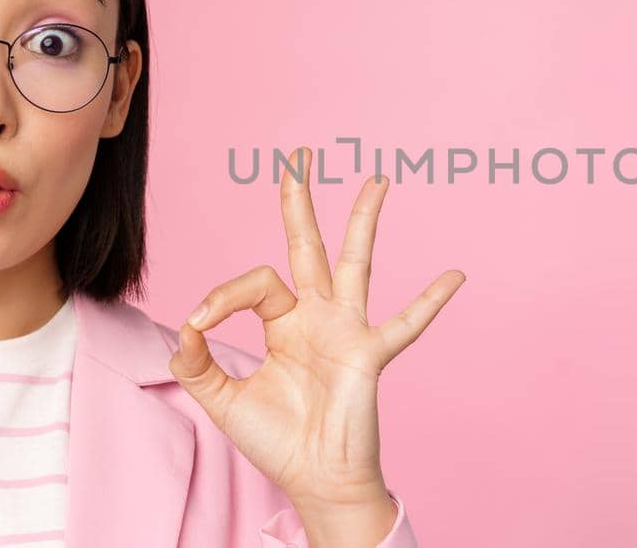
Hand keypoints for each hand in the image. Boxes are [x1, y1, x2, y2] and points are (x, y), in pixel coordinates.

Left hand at [169, 147, 464, 514]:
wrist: (315, 479)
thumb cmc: (276, 441)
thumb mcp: (222, 400)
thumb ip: (197, 364)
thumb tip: (182, 329)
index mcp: (284, 322)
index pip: (254, 282)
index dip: (222, 295)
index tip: (197, 325)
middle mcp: (317, 315)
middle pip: (307, 245)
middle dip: (300, 202)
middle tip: (299, 157)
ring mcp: (347, 330)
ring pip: (355, 262)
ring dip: (364, 220)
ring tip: (376, 180)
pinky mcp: (370, 354)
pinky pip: (405, 324)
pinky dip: (430, 301)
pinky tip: (454, 275)